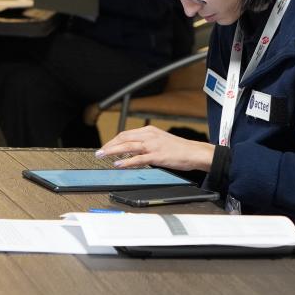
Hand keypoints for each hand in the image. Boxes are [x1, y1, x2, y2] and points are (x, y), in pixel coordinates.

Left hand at [97, 126, 214, 171]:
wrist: (195, 152)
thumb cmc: (179, 149)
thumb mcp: (160, 140)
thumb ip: (146, 143)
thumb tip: (131, 150)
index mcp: (149, 131)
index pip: (126, 134)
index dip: (113, 141)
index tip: (105, 147)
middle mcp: (150, 136)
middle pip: (124, 138)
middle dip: (109, 145)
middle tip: (99, 152)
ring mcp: (153, 145)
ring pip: (128, 146)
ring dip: (112, 151)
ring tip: (102, 156)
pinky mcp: (157, 156)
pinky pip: (138, 159)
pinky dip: (126, 161)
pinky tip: (118, 164)